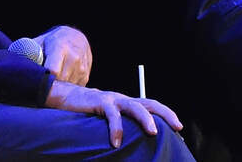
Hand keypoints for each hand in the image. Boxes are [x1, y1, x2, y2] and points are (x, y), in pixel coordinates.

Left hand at [34, 26, 92, 85]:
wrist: (76, 38)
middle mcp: (74, 58)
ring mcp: (81, 68)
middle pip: (59, 81)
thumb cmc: (52, 41)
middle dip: (49, 86)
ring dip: (57, 88)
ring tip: (49, 82)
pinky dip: (64, 89)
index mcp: (60, 47)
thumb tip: (14, 59)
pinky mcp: (85, 77)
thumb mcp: (40, 41)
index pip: (53, 70)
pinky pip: (72, 89)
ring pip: (66, 88)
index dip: (44, 79)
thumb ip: (29, 50)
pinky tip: (59, 82)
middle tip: (39, 86)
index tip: (36, 83)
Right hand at [45, 79, 181, 147]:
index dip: (166, 115)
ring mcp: (112, 99)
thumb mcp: (107, 119)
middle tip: (177, 127)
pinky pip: (112, 115)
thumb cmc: (87, 112)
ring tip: (153, 132)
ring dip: (146, 119)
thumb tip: (133, 143)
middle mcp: (123, 99)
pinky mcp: (100, 101)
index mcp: (127, 103)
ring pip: (135, 106)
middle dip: (166, 114)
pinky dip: (116, 129)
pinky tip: (116, 142)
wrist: (63, 97)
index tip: (178, 130)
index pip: (151, 106)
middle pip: (150, 103)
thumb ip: (121, 126)